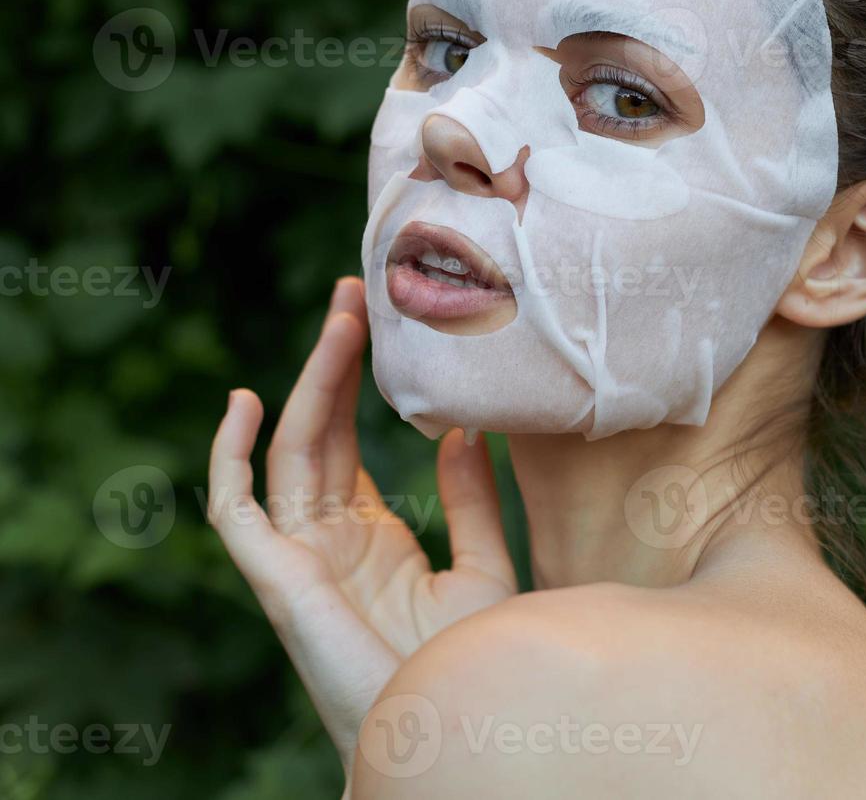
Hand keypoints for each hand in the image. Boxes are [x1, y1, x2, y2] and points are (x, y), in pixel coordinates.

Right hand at [208, 278, 516, 767]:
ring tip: (342, 317)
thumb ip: (470, 503)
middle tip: (358, 291)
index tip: (382, 320)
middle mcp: (326, 539)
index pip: (348, 440)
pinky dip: (229, 456)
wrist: (446, 728)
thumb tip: (463, 430)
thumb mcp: (482, 568)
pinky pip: (235, 509)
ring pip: (290, 450)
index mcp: (370, 536)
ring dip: (310, 382)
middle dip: (335, 361)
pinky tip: (247, 400)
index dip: (358, 381)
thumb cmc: (466, 665)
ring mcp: (297, 555)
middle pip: (318, 431)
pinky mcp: (276, 577)